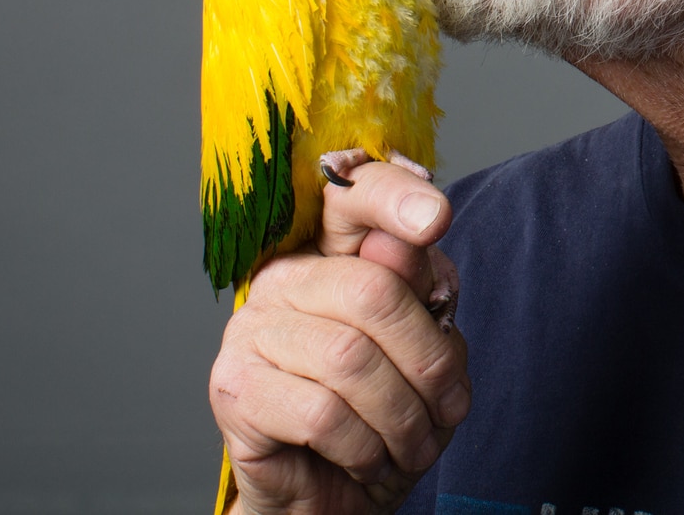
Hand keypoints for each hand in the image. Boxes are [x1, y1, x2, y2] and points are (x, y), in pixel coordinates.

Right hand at [208, 163, 469, 513]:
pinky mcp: (234, 389)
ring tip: (412, 445)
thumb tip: (414, 239)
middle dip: (428, 361)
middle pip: (372, 290)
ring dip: (401, 417)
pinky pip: (321, 414)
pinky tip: (368, 460)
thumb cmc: (379, 417)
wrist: (329, 496)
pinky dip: (363, 447)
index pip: (353, 200)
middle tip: (448, 408)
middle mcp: (282, 280)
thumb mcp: (422, 352)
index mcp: (329, 254)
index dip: (394, 198)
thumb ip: (421, 294)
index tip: (437, 218)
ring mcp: (249, 330)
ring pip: (350, 359)